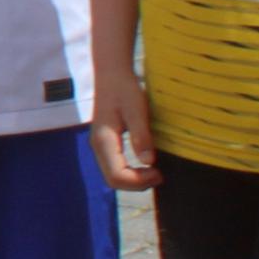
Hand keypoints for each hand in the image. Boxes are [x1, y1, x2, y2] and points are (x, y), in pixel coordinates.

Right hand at [90, 60, 158, 191]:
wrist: (112, 74)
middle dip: (137, 184)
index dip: (138, 181)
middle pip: (112, 180)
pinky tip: (146, 165)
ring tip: (156, 171)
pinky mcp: (106, 144)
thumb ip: (141, 136)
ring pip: (113, 176)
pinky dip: (131, 172)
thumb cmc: (125, 89)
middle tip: (160, 175)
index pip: (116, 175)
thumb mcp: (137, 110)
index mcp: (103, 140)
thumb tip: (149, 162)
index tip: (159, 172)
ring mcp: (100, 146)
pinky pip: (115, 167)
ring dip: (135, 180)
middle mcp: (98, 146)